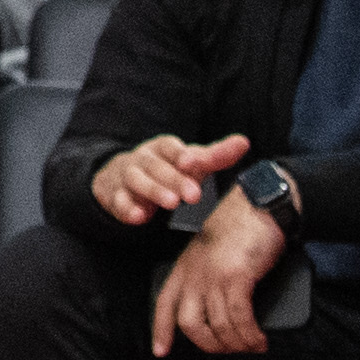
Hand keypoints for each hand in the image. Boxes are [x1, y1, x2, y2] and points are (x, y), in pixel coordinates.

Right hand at [90, 131, 249, 226]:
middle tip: (194, 195)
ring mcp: (127, 177)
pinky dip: (126, 208)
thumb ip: (215, 155)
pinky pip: (118, 201)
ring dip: (153, 190)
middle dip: (174, 179)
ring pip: (136, 180)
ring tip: (172, 203)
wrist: (122, 177)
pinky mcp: (115, 196)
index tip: (192, 163)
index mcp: (162, 148)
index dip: (180, 154)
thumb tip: (244, 142)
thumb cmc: (167, 168)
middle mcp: (143, 159)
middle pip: (157, 166)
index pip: (170, 147)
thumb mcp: (190, 161)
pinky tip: (138, 217)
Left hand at [150, 193, 285, 356]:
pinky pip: (239, 319)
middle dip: (209, 344)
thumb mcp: (213, 253)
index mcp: (184, 266)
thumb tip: (223, 314)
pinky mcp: (236, 277)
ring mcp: (213, 275)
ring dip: (236, 344)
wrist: (257, 204)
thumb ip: (210, 278)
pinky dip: (250, 335)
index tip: (160, 351)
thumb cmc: (240, 229)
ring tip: (252, 346)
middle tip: (229, 350)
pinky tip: (259, 340)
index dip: (161, 330)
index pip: (164, 304)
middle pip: (189, 324)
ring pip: (217, 326)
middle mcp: (194, 273)